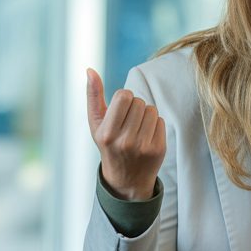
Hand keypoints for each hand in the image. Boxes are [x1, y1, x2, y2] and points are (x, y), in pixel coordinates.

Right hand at [86, 68, 164, 200]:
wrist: (126, 180)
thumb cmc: (109, 145)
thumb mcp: (96, 124)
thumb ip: (93, 96)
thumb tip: (90, 70)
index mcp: (107, 133)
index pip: (124, 95)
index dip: (124, 99)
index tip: (120, 110)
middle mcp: (125, 141)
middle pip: (139, 101)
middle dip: (135, 107)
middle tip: (128, 123)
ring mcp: (143, 146)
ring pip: (152, 109)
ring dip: (146, 115)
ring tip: (137, 128)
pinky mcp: (158, 149)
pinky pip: (161, 121)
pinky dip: (155, 125)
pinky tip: (146, 137)